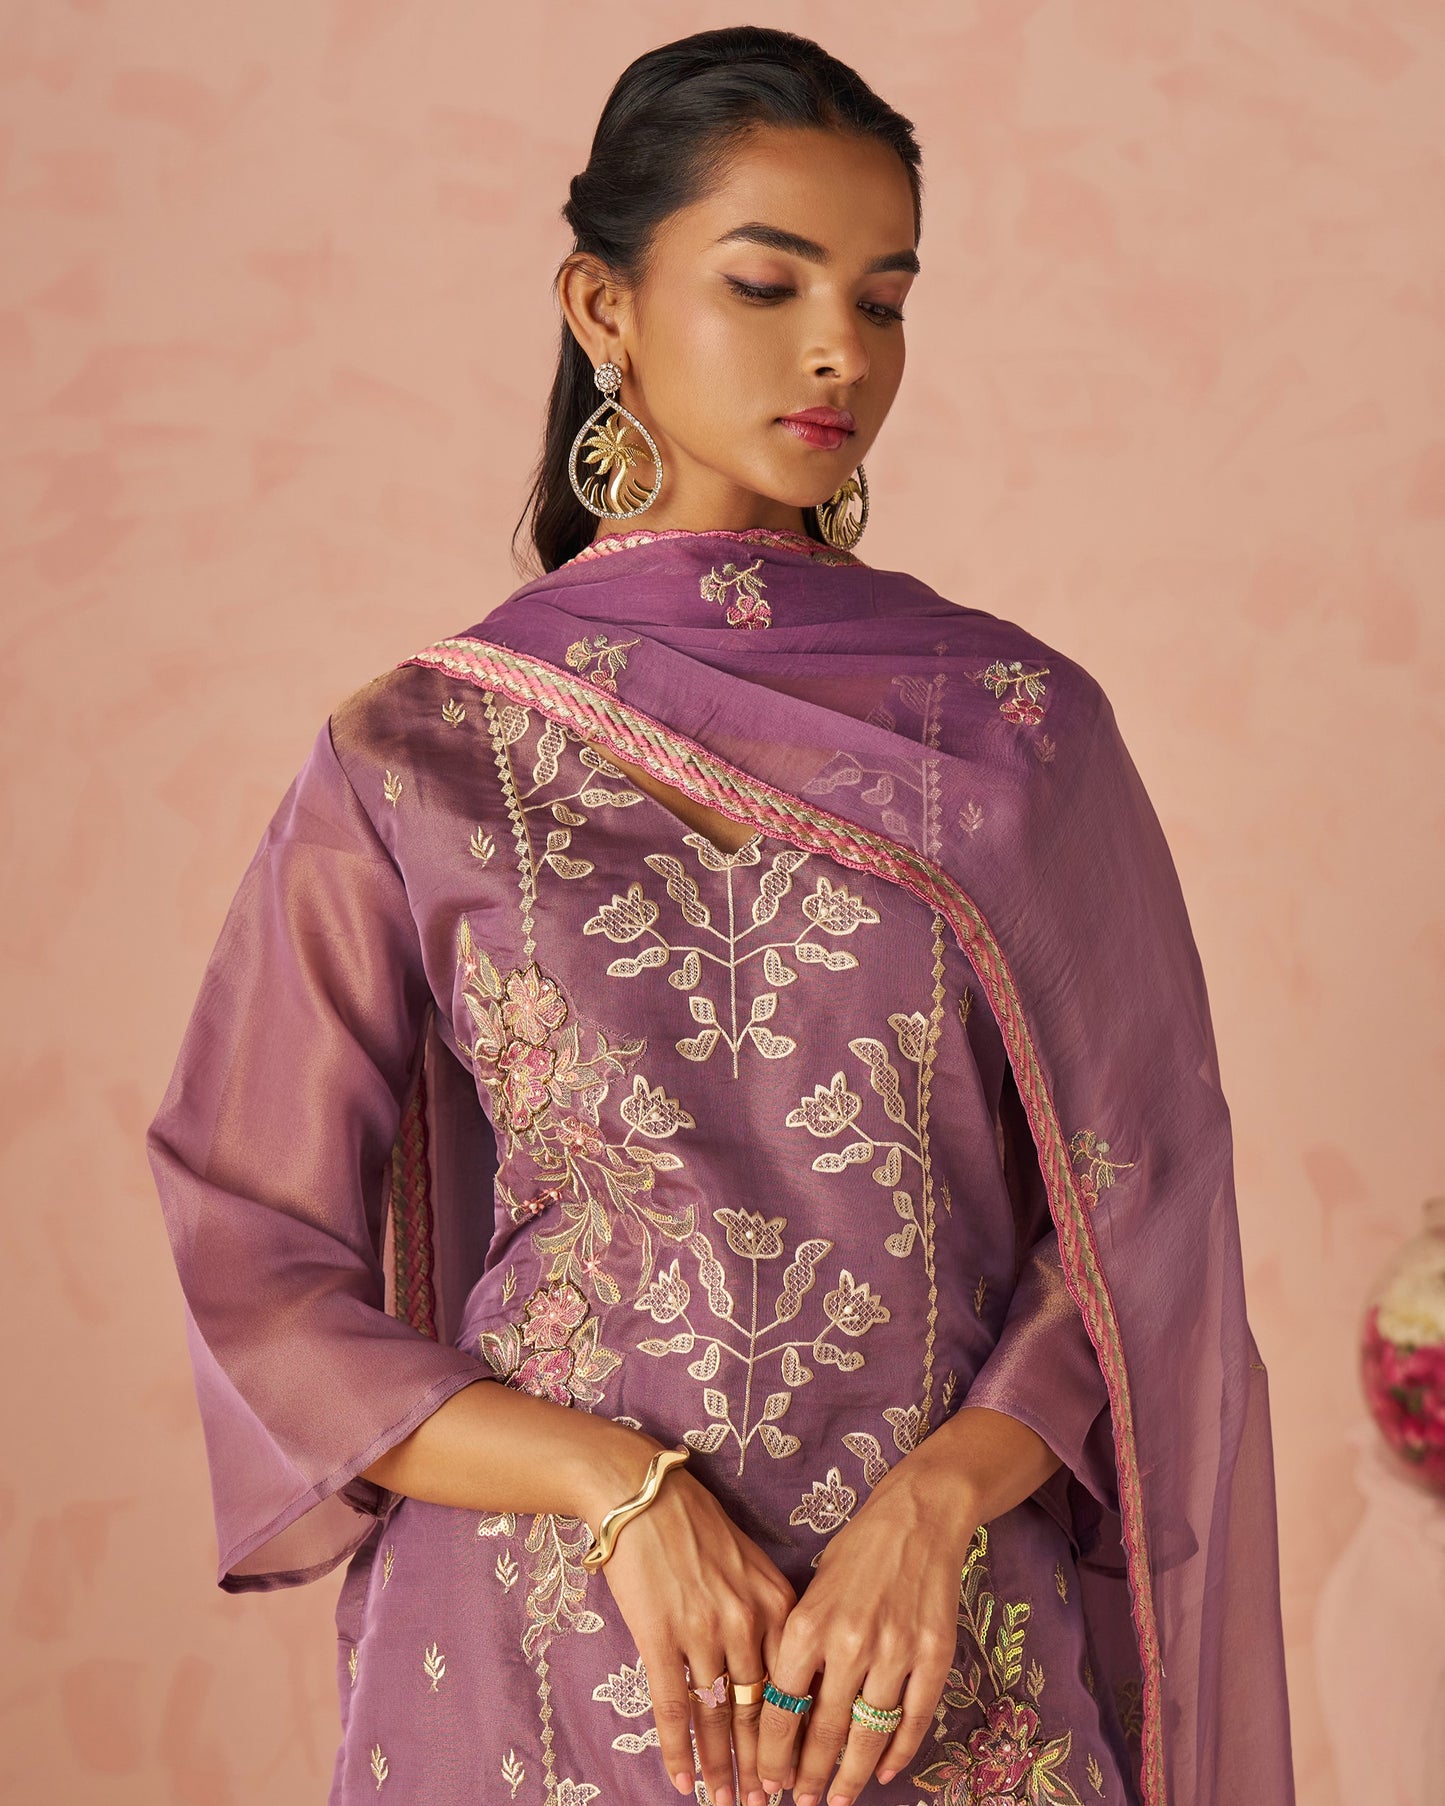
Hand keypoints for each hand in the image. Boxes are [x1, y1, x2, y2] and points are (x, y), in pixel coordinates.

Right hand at [586, 1437, 797, 1805]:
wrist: (642, 1493)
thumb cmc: (697, 1524)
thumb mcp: (751, 1561)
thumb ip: (770, 1611)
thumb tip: (783, 1666)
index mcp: (777, 1602)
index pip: (796, 1685)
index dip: (798, 1735)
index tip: (799, 1771)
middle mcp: (746, 1620)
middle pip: (760, 1709)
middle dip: (763, 1763)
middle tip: (765, 1802)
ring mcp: (702, 1631)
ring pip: (718, 1716)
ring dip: (722, 1766)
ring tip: (728, 1802)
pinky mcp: (659, 1636)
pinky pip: (674, 1706)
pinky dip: (678, 1750)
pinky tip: (682, 1781)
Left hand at [755, 1407, 1058, 1805]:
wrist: (919, 1516)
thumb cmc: (856, 1552)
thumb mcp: (812, 1591)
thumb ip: (800, 1649)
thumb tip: (785, 1713)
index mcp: (808, 1625)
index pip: (781, 1709)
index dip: (773, 1754)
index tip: (769, 1781)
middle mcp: (850, 1643)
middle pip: (825, 1731)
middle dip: (810, 1775)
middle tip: (801, 1802)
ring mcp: (896, 1651)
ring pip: (870, 1734)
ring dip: (853, 1776)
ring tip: (839, 1799)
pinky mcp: (934, 1654)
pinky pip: (914, 1718)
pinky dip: (899, 1751)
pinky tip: (885, 1770)